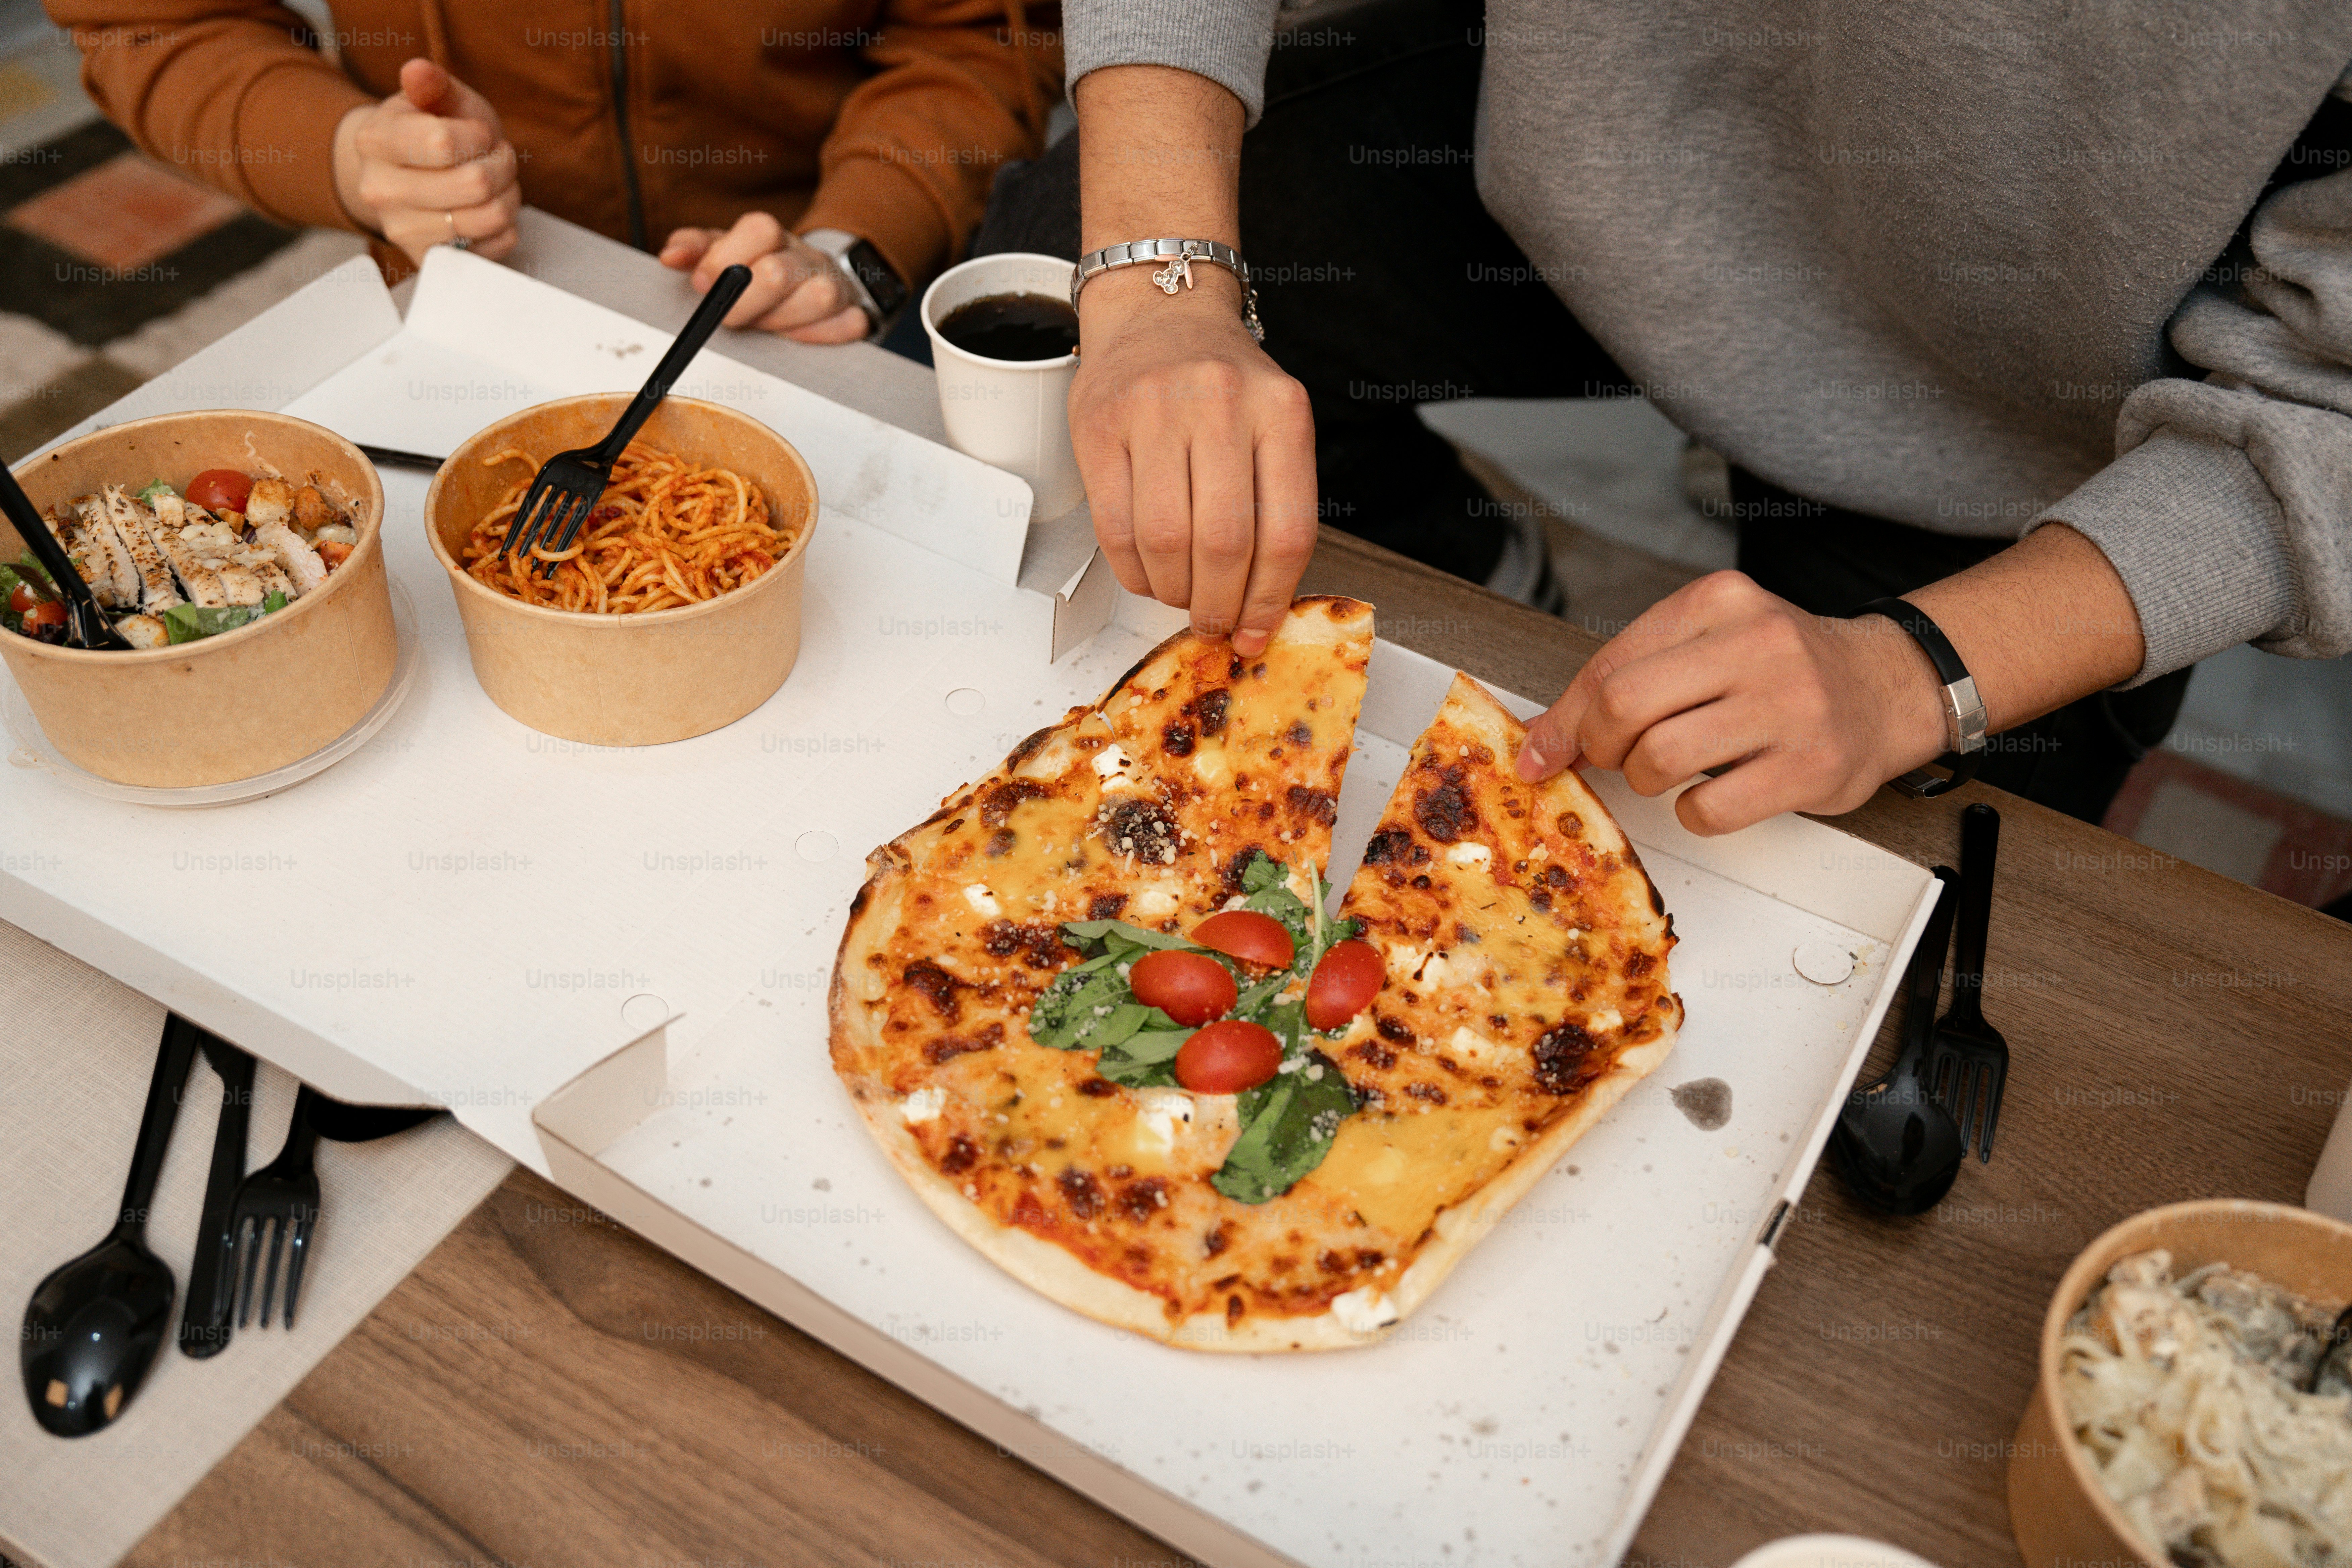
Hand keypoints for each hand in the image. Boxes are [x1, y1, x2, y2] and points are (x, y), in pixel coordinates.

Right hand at [332, 59, 520, 263]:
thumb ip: (432, 84)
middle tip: (495, 157)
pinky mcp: (430, 261)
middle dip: (501, 165)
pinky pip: (494, 247)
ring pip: (490, 217)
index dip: (479, 136)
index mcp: (375, 142)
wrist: (411, 176)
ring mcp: (402, 232)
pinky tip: (486, 210)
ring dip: (508, 195)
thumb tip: (418, 70)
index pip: (444, 143)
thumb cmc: (432, 133)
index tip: (478, 133)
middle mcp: (380, 191)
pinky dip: (504, 227)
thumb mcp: (437, 100)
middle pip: (475, 183)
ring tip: (494, 182)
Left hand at [657, 214, 868, 340]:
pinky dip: (823, 336)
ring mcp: (833, 283)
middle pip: (779, 271)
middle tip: (731, 317)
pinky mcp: (853, 313)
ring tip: (765, 326)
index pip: (758, 230)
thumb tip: (670, 256)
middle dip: (745, 303)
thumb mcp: (720, 251)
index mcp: (771, 235)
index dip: (725, 259)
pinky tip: (798, 336)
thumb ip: (695, 249)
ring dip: (782, 321)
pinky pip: (851, 325)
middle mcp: (805, 256)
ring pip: (819, 298)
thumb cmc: (755, 268)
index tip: (702, 285)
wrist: (808, 277)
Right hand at [1070, 268, 1316, 658]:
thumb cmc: (1219, 383)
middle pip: (1225, 545)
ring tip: (1181, 594)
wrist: (1158, 313)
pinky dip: (1134, 572)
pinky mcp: (1101, 428)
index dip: (1272, 599)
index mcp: (1281, 410)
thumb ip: (1275, 502)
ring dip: (1174, 591)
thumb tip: (1261, 605)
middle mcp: (1220, 404)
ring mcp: (1155, 412)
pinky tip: (1148, 573)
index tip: (1258, 629)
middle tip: (1215, 621)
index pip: (1288, 531)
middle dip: (1219, 604)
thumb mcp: (1272, 424)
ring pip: (1166, 543)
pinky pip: (1116, 529)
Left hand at [1514, 571, 1949, 835]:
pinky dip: (1694, 812)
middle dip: (1600, 746)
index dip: (1564, 719)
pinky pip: (1709, 808)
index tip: (1541, 752)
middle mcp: (1757, 643)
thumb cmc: (1780, 669)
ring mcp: (1789, 705)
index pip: (1610, 665)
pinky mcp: (1810, 765)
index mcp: (1719, 601)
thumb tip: (1540, 738)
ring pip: (1660, 759)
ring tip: (1670, 769)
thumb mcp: (1705, 643)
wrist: (1883, 686)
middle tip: (1616, 756)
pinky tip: (1713, 792)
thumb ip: (1625, 676)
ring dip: (1646, 779)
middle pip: (1624, 705)